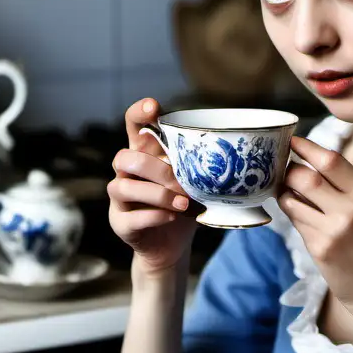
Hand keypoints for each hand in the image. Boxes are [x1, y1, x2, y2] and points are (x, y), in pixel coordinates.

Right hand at [107, 97, 202, 273]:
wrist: (171, 245)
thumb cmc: (183, 204)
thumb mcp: (194, 181)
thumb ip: (200, 165)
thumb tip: (233, 150)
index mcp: (144, 154)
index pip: (133, 125)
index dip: (138, 113)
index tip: (154, 107)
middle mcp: (126, 173)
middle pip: (125, 157)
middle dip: (156, 169)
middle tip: (182, 183)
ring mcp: (119, 199)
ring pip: (123, 186)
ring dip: (157, 194)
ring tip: (184, 204)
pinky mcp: (120, 223)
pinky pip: (130, 216)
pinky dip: (154, 215)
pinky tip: (172, 216)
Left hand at [278, 135, 352, 321]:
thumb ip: (343, 186)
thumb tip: (305, 164)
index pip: (330, 159)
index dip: (306, 147)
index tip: (292, 141)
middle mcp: (351, 207)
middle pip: (306, 175)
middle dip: (289, 171)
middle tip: (283, 172)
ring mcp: (334, 229)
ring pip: (293, 198)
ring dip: (284, 193)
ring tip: (287, 194)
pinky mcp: (320, 248)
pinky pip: (295, 221)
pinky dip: (291, 214)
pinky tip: (296, 215)